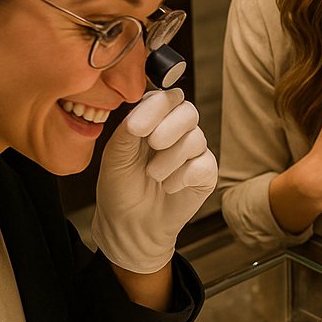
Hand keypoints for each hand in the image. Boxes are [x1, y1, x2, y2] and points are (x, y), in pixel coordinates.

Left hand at [91, 89, 217, 272]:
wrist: (130, 224)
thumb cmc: (121, 186)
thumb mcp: (116, 154)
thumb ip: (129, 128)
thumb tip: (143, 114)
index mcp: (154, 120)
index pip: (167, 97)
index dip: (157, 107)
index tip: (137, 127)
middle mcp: (177, 131)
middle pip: (188, 111)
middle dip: (169, 128)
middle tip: (152, 145)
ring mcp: (194, 151)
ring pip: (196, 139)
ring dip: (170, 159)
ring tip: (153, 176)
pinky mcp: (206, 173)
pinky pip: (204, 164)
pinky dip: (182, 177)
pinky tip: (169, 187)